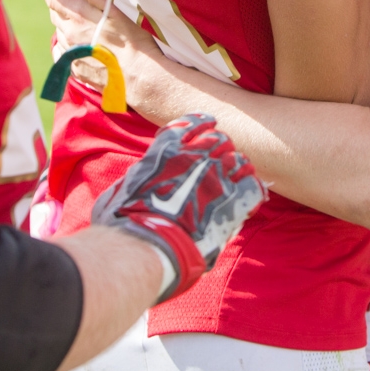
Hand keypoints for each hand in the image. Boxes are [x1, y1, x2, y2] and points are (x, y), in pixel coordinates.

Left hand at [43, 0, 164, 100]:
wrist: (137, 75)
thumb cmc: (132, 41)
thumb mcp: (117, 13)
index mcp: (79, 17)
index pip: (54, 0)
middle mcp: (70, 35)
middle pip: (54, 16)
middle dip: (60, 9)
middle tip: (74, 8)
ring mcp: (70, 53)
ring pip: (59, 35)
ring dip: (66, 29)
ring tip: (83, 30)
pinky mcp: (74, 70)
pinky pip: (61, 54)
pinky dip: (66, 48)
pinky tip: (78, 48)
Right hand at [91, 114, 264, 302]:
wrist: (146, 247)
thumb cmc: (122, 226)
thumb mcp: (117, 194)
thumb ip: (133, 184)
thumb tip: (132, 186)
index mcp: (164, 152)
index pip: (188, 125)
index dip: (200, 123)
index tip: (208, 123)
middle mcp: (193, 157)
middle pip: (218, 139)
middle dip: (221, 147)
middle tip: (221, 158)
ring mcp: (216, 177)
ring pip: (238, 159)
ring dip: (237, 167)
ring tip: (237, 176)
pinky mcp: (232, 201)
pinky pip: (253, 185)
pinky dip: (251, 188)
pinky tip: (250, 192)